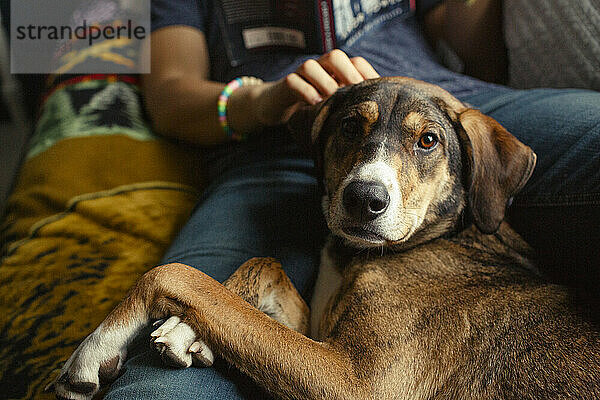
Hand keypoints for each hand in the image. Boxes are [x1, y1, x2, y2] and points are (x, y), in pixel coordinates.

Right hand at [253, 49, 378, 126]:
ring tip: (331, 100)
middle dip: (347, 73)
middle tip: (354, 93)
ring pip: (311, 66)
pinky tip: (314, 104)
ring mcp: (301, 74)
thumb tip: (381, 115)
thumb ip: (354, 103)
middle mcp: (320, 67)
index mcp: (337, 70)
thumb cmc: (315, 107)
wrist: (280, 106)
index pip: (356, 62)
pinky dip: (305, 91)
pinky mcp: (286, 83)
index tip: (377, 93)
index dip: (368, 74)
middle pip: (335, 56)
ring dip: (324, 82)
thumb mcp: (337, 104)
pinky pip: (293, 81)